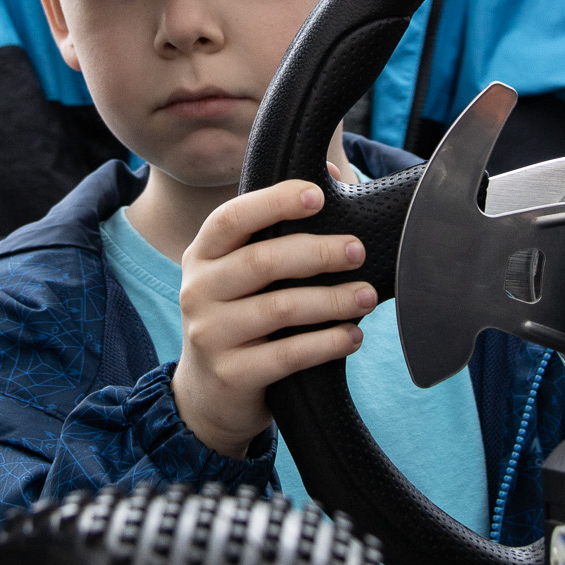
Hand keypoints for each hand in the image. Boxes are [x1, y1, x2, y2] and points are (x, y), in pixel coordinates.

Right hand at [172, 179, 374, 459]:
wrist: (209, 394)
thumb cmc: (240, 317)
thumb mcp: (242, 272)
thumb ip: (279, 227)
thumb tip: (331, 170)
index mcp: (202, 254)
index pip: (232, 218)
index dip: (274, 202)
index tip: (318, 196)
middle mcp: (198, 290)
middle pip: (262, 261)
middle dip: (318, 253)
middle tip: (358, 251)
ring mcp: (210, 334)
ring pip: (280, 308)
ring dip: (331, 300)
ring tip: (366, 297)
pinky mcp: (230, 374)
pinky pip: (288, 354)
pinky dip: (327, 343)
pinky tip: (352, 336)